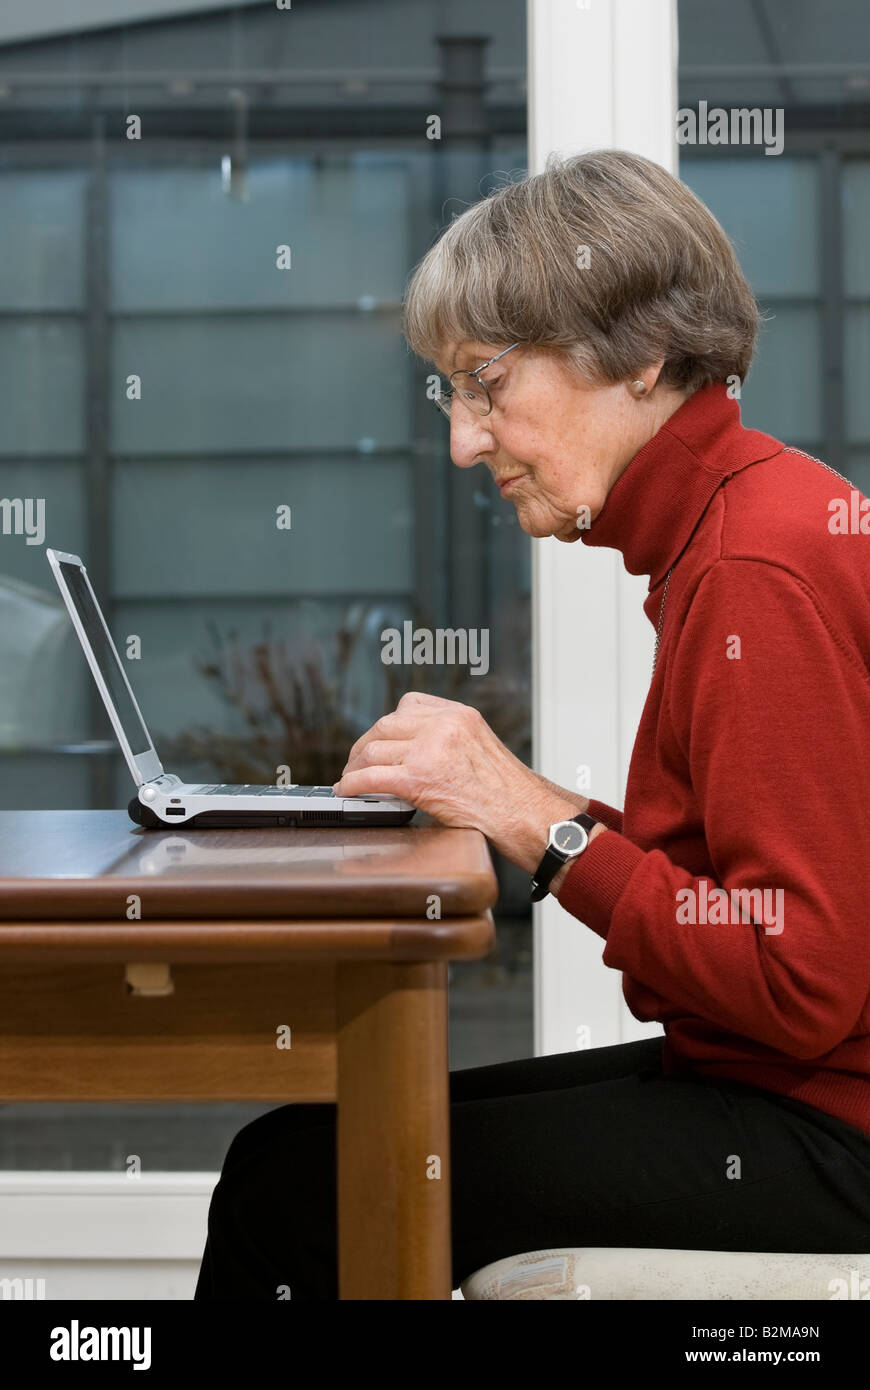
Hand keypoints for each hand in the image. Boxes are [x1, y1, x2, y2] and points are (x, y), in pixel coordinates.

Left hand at [333, 692, 594, 872]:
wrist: (527, 817)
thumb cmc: (509, 795)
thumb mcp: (481, 749)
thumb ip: (449, 741)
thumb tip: (412, 753)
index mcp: (460, 715)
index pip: (408, 705)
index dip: (387, 726)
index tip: (379, 741)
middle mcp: (445, 724)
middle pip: (385, 725)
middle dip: (365, 746)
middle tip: (356, 764)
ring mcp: (431, 749)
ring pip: (373, 748)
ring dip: (355, 766)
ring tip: (351, 780)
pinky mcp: (420, 778)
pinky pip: (372, 777)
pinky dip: (353, 784)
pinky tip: (346, 791)